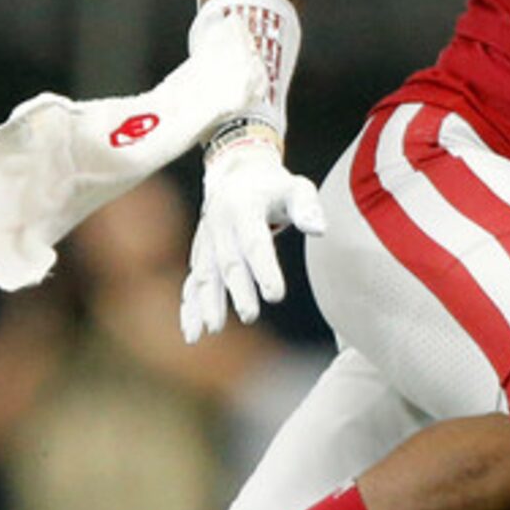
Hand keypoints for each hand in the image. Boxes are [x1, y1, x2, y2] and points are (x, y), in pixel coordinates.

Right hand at [181, 127, 327, 340]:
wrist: (237, 176)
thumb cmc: (275, 188)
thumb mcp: (297, 187)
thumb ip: (308, 207)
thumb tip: (319, 230)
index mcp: (243, 207)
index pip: (255, 242)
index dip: (264, 269)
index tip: (276, 295)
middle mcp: (219, 225)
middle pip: (229, 262)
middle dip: (238, 290)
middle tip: (249, 316)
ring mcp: (206, 241)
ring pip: (205, 275)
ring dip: (207, 303)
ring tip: (214, 330)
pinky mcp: (200, 255)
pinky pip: (192, 282)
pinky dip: (190, 307)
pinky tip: (193, 333)